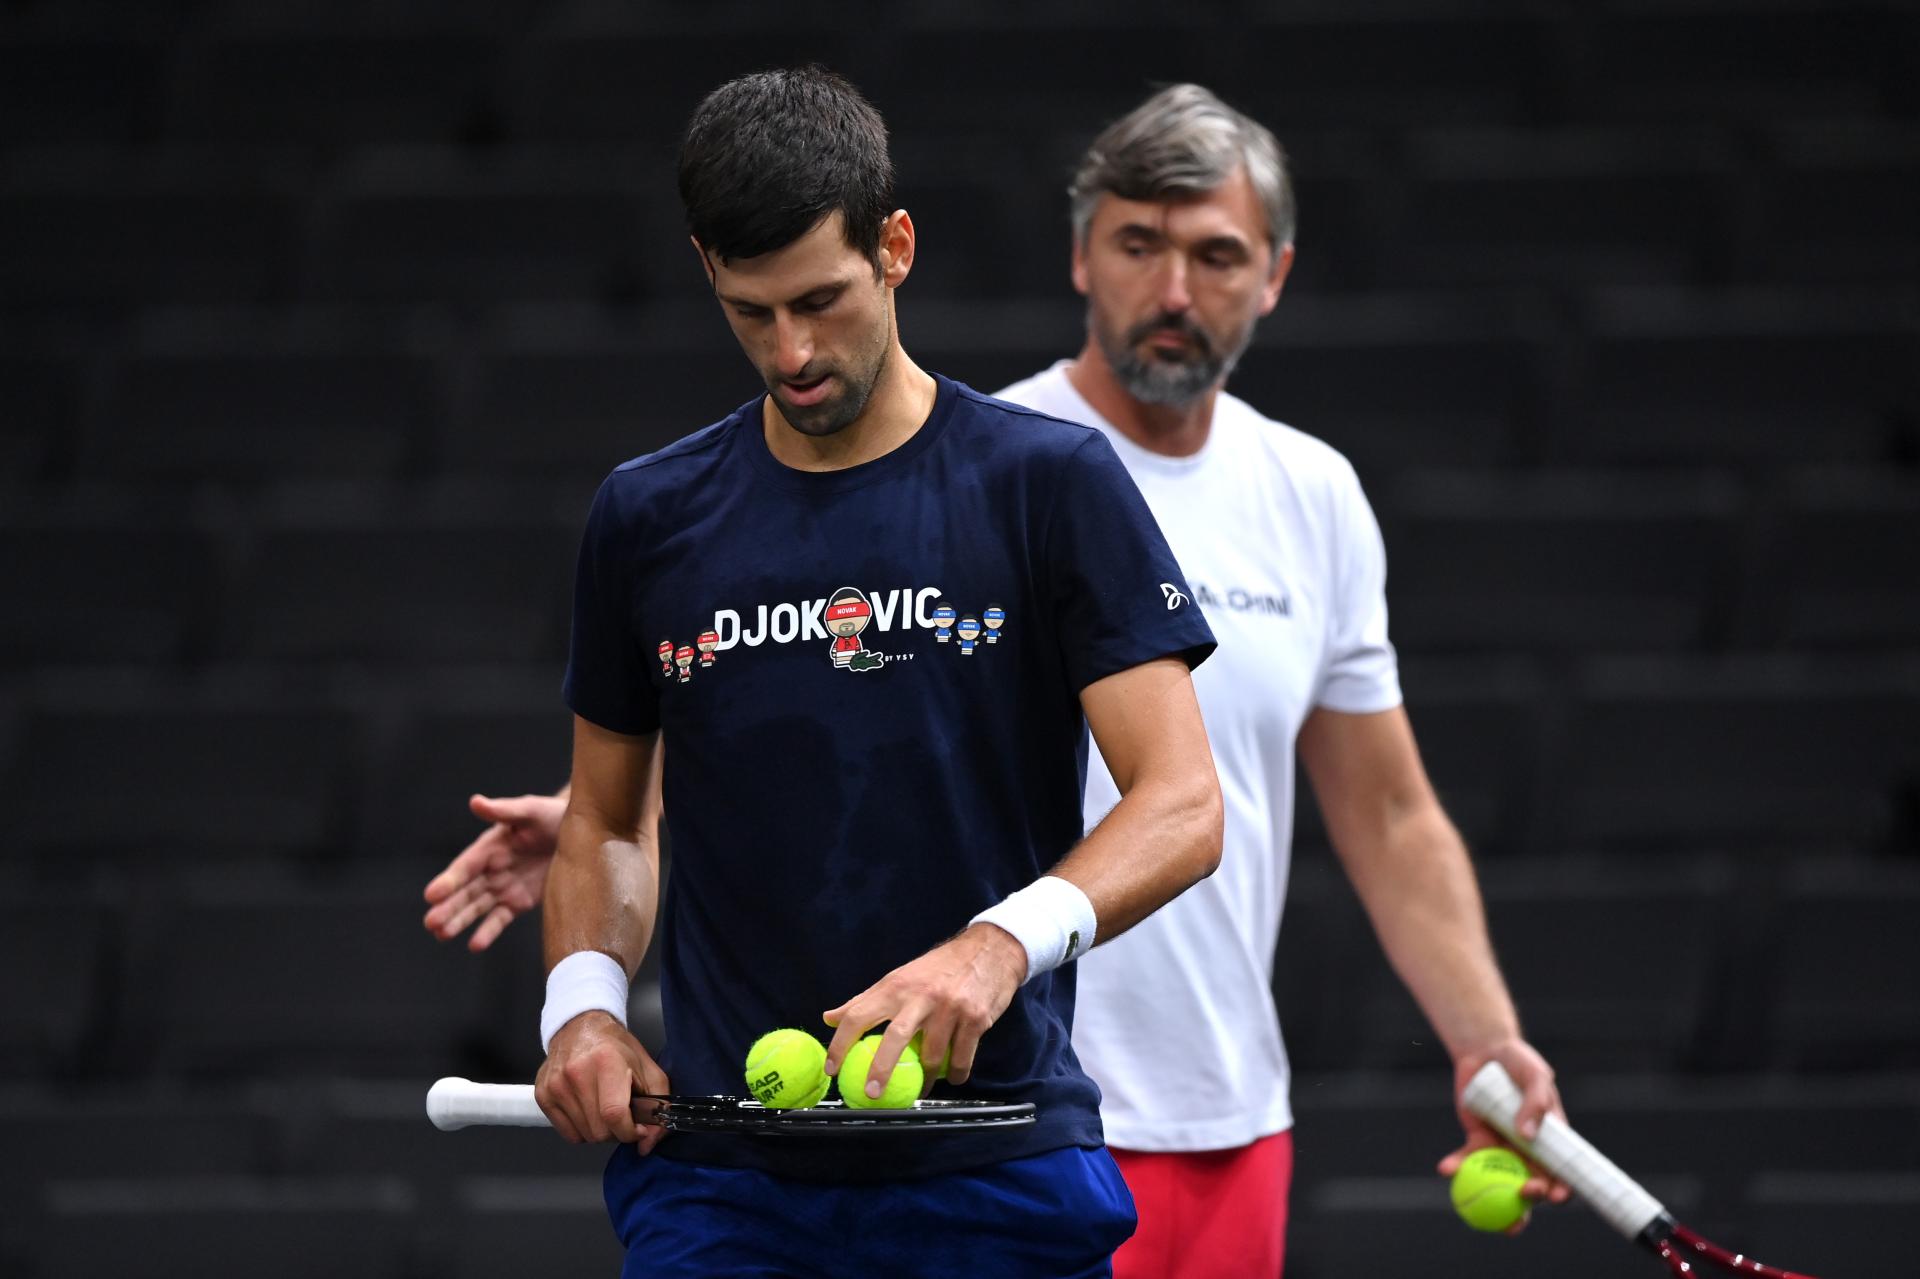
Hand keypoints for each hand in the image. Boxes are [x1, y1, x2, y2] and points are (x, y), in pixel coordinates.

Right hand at [422, 793, 562, 950]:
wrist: (579, 834)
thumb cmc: (550, 816)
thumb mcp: (529, 810)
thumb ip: (503, 810)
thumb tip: (475, 801)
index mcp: (488, 848)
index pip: (464, 867)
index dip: (448, 881)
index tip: (431, 895)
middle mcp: (490, 870)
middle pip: (465, 892)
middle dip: (447, 907)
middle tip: (430, 923)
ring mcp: (503, 888)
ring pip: (476, 908)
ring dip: (458, 921)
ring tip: (441, 935)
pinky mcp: (519, 903)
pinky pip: (500, 919)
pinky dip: (488, 932)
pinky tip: (474, 945)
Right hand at [537, 1011, 671, 1154]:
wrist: (579, 1027)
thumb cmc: (615, 1047)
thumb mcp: (648, 1069)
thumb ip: (658, 1105)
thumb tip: (649, 1142)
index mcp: (606, 1062)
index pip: (614, 1114)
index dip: (630, 1131)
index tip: (638, 1129)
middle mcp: (577, 1073)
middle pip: (599, 1131)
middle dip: (617, 1131)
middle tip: (622, 1115)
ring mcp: (556, 1085)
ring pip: (584, 1135)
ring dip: (600, 1130)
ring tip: (604, 1108)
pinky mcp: (543, 1095)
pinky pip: (568, 1133)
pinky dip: (582, 1129)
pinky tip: (588, 1110)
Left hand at [821, 923, 1025, 1097]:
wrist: (990, 951)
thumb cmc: (939, 968)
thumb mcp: (900, 977)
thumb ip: (865, 1000)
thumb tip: (829, 1018)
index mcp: (896, 985)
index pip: (859, 1014)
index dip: (840, 1043)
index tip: (832, 1068)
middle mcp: (921, 996)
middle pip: (894, 1038)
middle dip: (880, 1070)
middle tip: (872, 1094)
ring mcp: (950, 1008)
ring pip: (932, 1057)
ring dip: (926, 1080)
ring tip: (921, 1087)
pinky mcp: (975, 1020)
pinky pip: (961, 1060)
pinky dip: (955, 1074)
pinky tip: (952, 1077)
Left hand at [1436, 1037, 1572, 1232]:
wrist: (1485, 1051)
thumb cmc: (1519, 1062)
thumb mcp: (1535, 1075)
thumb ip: (1536, 1101)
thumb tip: (1527, 1135)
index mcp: (1551, 1141)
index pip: (1563, 1172)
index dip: (1562, 1189)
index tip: (1556, 1195)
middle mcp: (1528, 1152)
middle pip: (1531, 1186)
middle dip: (1528, 1201)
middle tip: (1522, 1193)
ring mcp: (1502, 1150)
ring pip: (1499, 1184)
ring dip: (1490, 1200)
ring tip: (1481, 1206)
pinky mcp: (1477, 1142)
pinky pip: (1467, 1160)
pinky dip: (1457, 1167)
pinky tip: (1446, 1168)